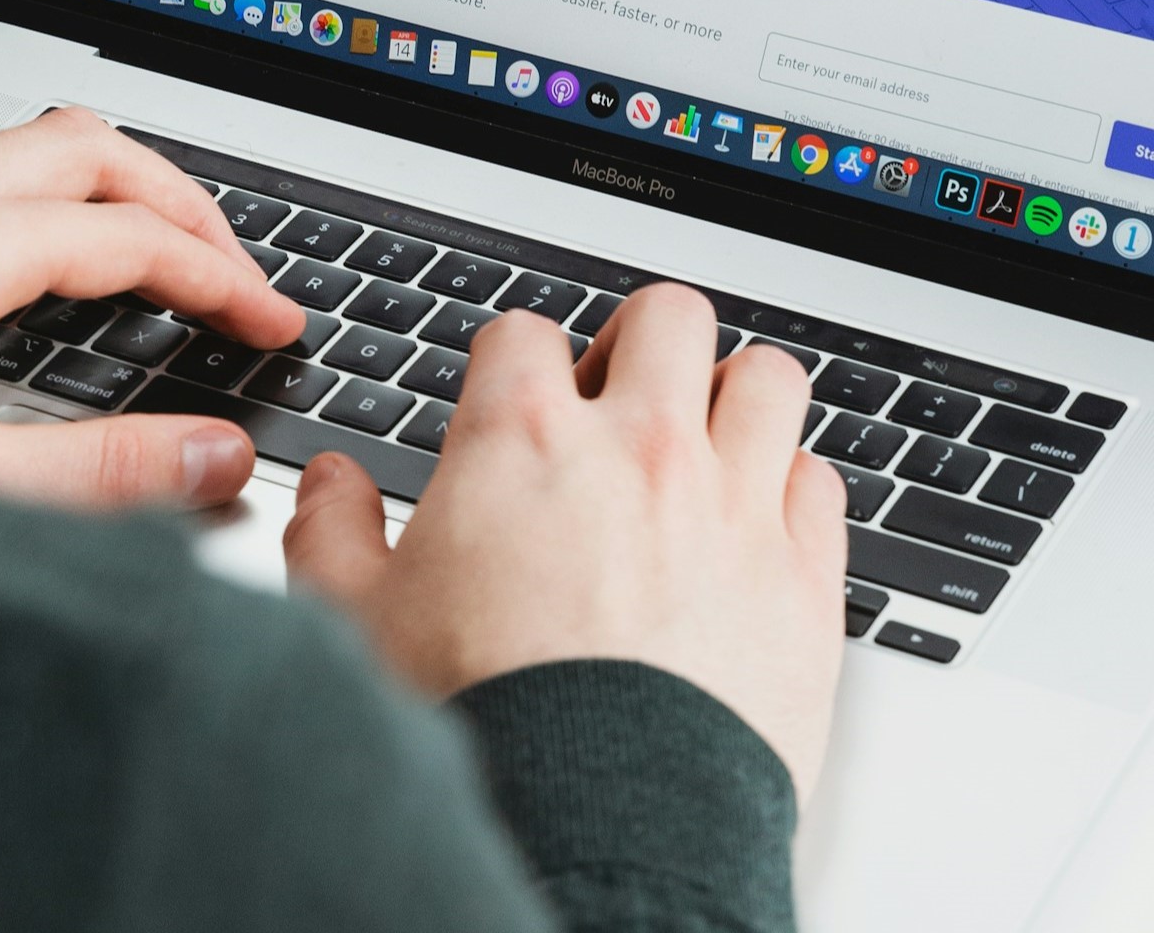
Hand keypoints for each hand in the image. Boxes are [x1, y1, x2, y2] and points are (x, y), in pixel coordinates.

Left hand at [0, 109, 304, 512]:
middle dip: (183, 201)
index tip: (272, 323)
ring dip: (109, 174)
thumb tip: (211, 455)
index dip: (223, 279)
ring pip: (27, 138)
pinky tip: (27, 239)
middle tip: (236, 267)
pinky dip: (38, 180)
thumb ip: (96, 475)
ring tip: (154, 234)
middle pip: (93, 148)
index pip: (132, 238)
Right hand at [283, 286, 846, 799]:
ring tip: (707, 445)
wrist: (590, 837)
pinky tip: (757, 527)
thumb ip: (332, 534)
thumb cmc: (482, 730)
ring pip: (768, 380)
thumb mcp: (357, 624)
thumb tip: (330, 485)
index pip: (525, 331)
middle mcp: (640, 450)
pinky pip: (823, 484)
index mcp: (525, 439)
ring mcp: (734, 507)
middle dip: (642, 345)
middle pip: (668, 316)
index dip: (512, 363)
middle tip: (622, 399)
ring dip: (735, 401)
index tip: (514, 403)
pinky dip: (792, 492)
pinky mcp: (803, 582)